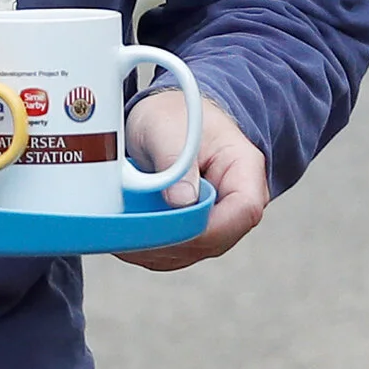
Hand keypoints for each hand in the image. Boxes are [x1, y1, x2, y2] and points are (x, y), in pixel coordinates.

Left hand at [113, 93, 268, 271]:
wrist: (169, 117)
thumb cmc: (174, 115)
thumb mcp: (167, 127)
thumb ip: (175, 161)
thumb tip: (182, 203)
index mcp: (244, 169)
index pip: (243, 210)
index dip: (208, 226)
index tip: (168, 224)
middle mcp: (237, 202)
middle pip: (216, 239)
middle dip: (172, 239)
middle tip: (132, 228)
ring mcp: (217, 221)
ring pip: (192, 252)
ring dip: (157, 246)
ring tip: (125, 227)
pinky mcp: (195, 233)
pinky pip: (176, 253)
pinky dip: (150, 248)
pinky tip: (129, 233)